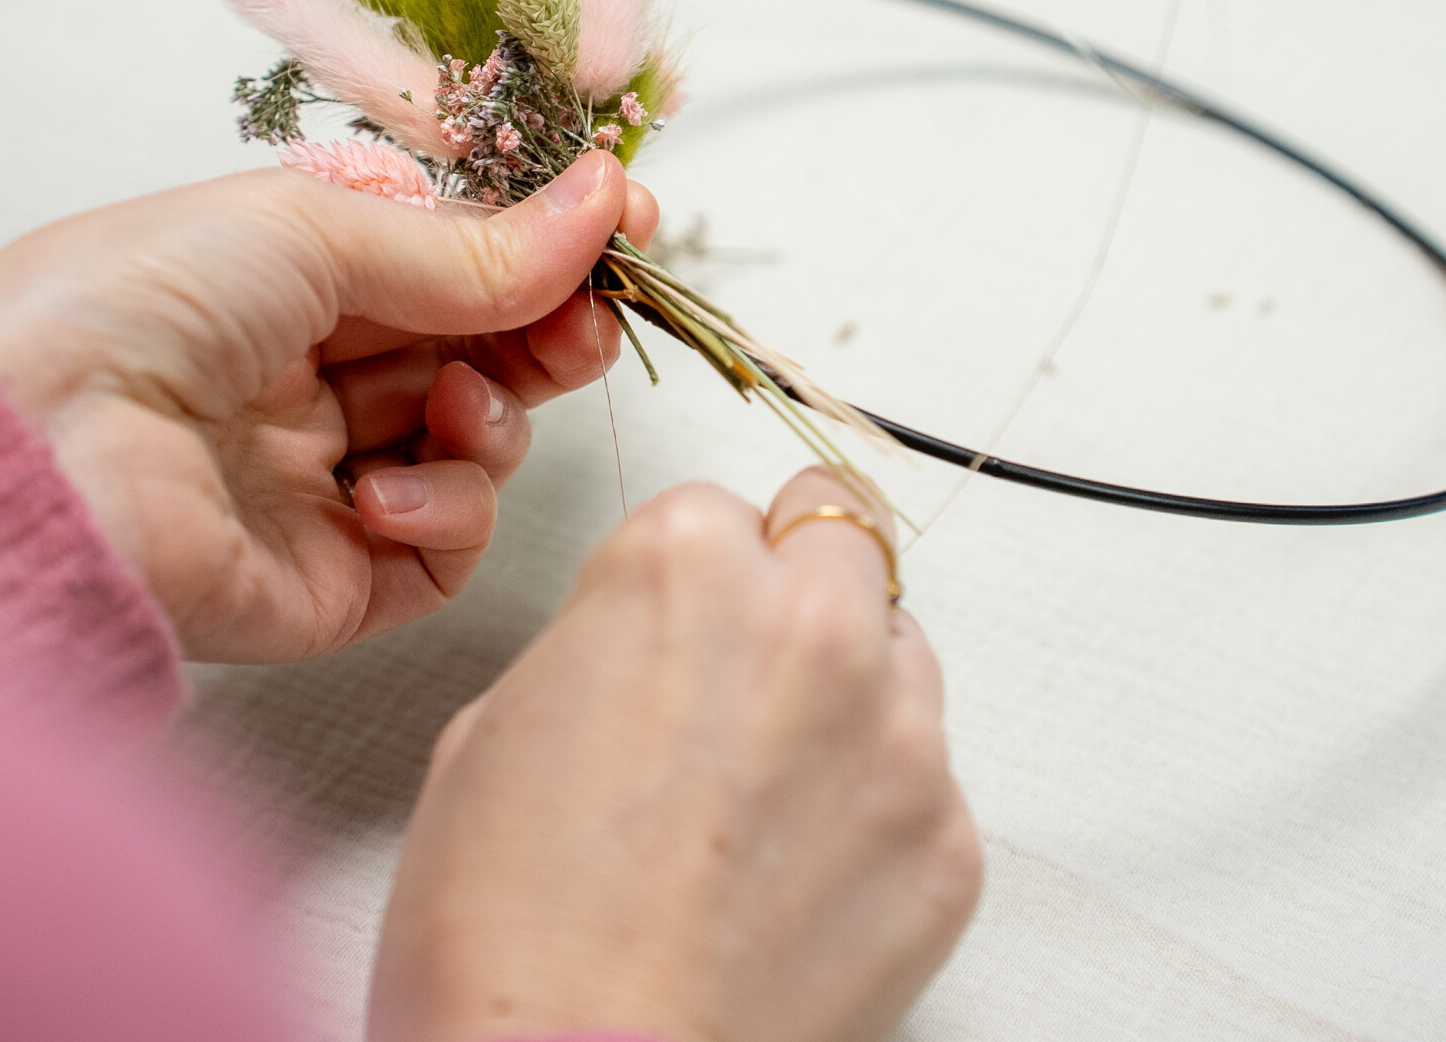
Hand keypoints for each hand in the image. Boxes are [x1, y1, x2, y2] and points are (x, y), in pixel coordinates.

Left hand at [0, 151, 655, 662]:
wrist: (30, 458)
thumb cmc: (132, 304)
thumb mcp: (313, 232)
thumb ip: (471, 243)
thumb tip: (602, 200)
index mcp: (293, 274)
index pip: (454, 257)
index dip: (543, 243)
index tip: (623, 223)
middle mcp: (312, 374)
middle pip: (482, 350)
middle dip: (548, 330)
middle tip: (587, 324)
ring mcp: (324, 480)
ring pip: (479, 445)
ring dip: (493, 419)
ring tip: (456, 411)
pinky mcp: (331, 582)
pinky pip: (443, 548)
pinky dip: (443, 512)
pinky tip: (383, 491)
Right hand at [370, 468, 983, 1041]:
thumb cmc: (507, 935)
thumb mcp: (496, 727)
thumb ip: (607, 645)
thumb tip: (647, 652)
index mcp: (686, 567)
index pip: (720, 510)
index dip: (690, 577)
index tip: (676, 629)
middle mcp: (812, 628)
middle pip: (842, 541)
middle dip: (797, 590)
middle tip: (745, 674)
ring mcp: (899, 738)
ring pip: (901, 656)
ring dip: (848, 695)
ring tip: (763, 797)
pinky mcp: (948, 845)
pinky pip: (928, 785)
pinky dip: (875, 815)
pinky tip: (791, 880)